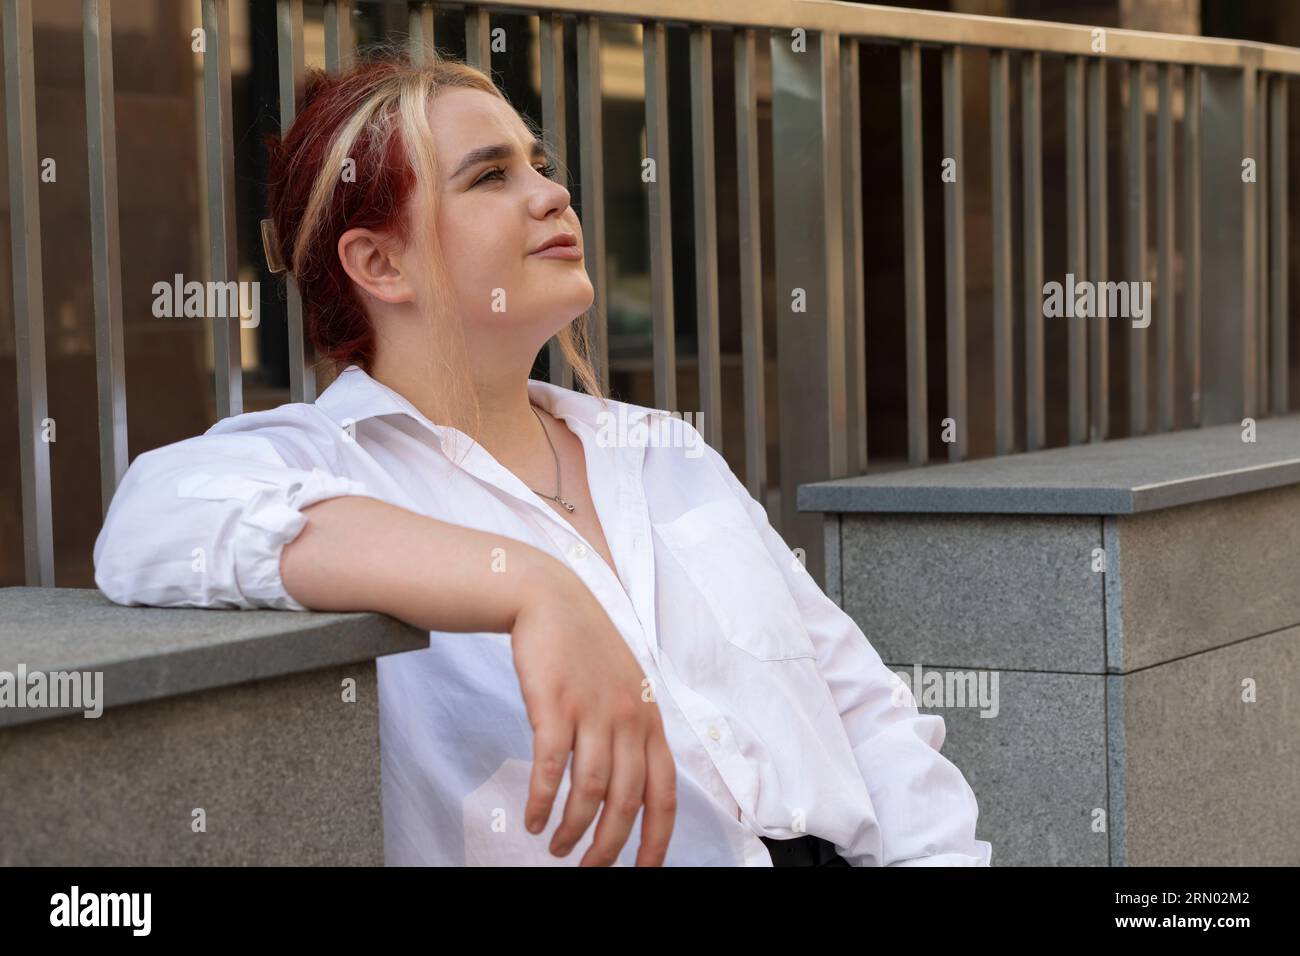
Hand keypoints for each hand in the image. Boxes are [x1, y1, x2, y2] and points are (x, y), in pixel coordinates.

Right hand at [510, 569, 676, 865]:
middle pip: (626, 802)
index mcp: (650, 721)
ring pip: (588, 790)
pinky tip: (531, 817)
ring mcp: (592, 710)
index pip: (664, 795)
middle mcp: (629, 718)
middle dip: (607, 847)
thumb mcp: (626, 689)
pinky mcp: (555, 703)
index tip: (642, 871)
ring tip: (554, 846)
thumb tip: (634, 793)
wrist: (550, 599)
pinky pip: (550, 766)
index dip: (656, 841)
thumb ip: (635, 734)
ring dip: (571, 829)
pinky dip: (540, 800)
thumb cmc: (586, 651)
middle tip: (588, 869)